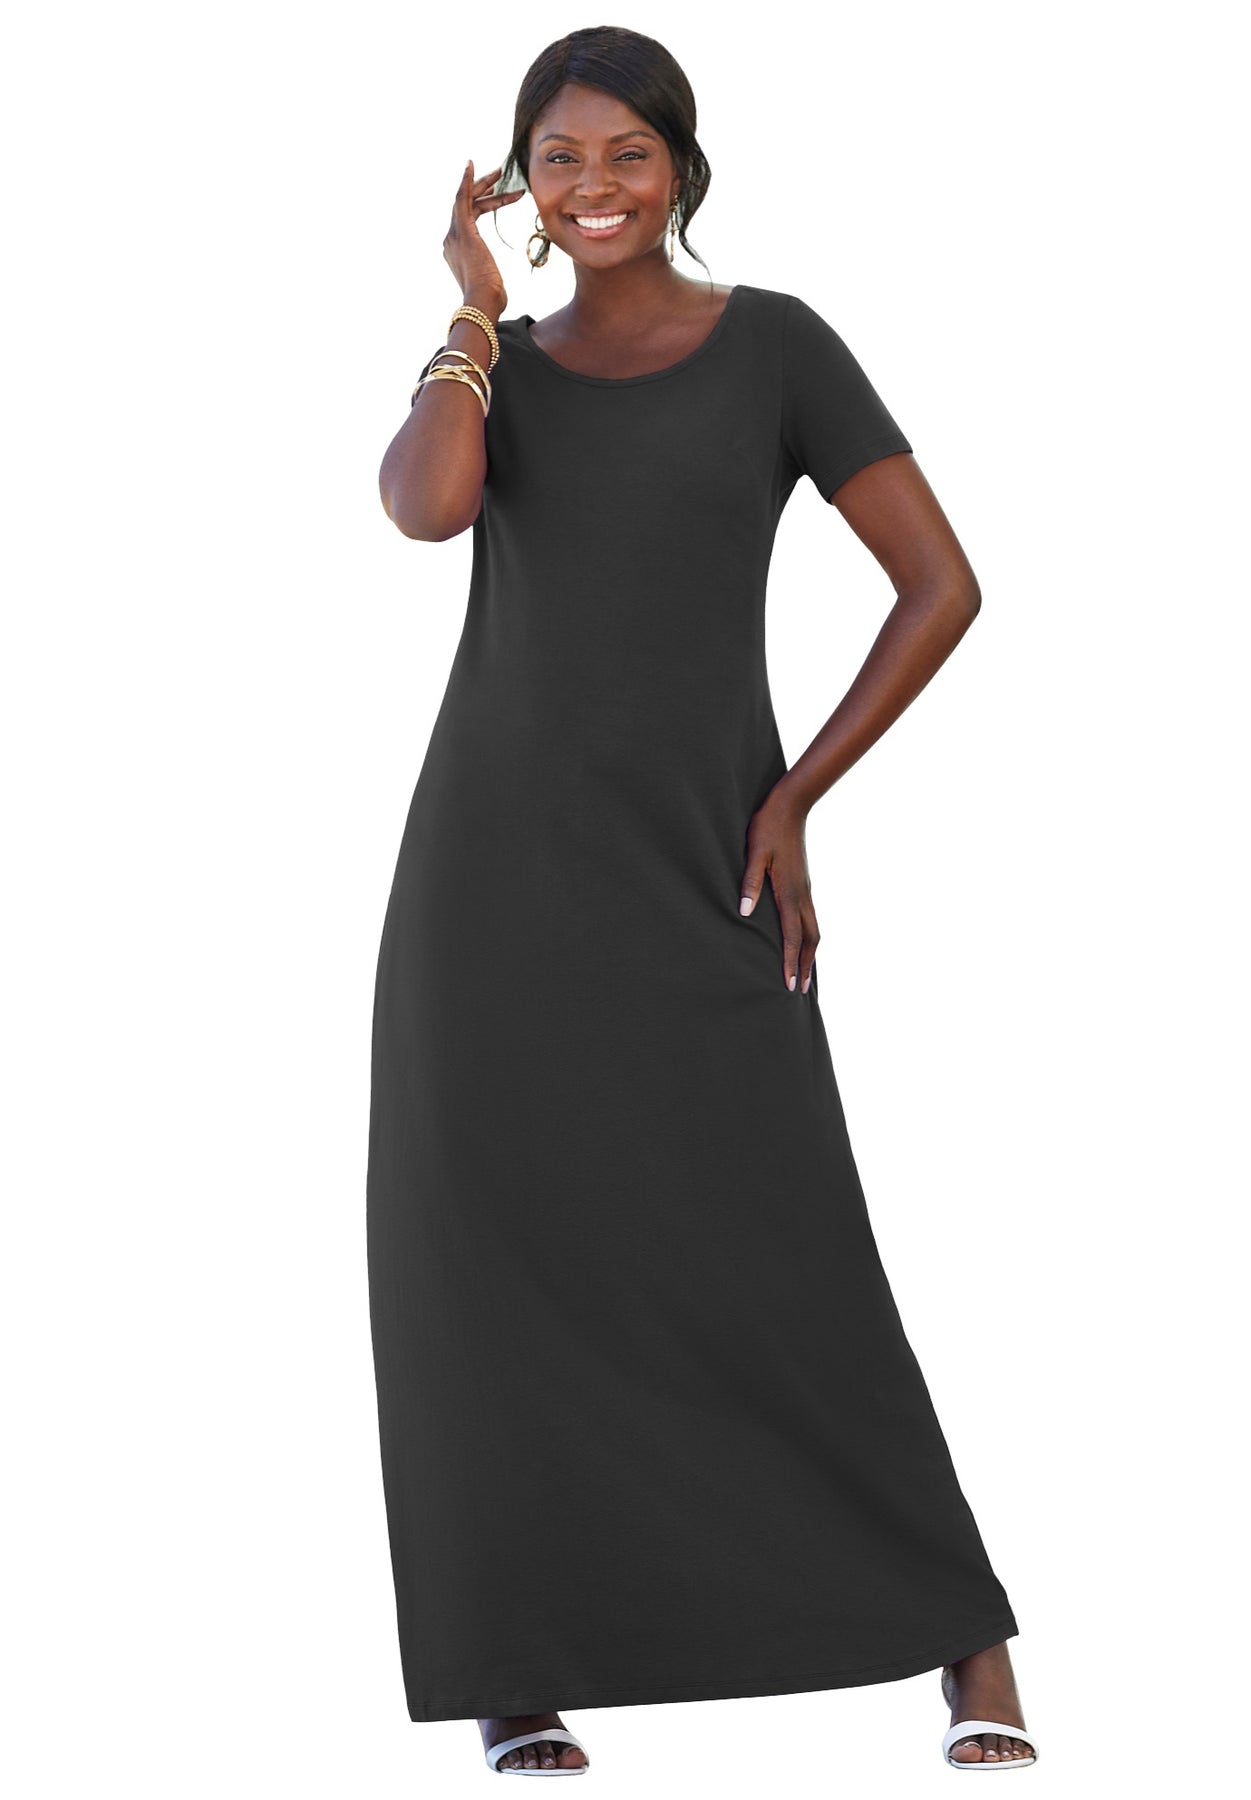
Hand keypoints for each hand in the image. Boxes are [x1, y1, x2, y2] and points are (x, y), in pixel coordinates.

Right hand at [443, 160, 524, 317]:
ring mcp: (454, 235)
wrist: (482, 303)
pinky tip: (472, 166)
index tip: (495, 192)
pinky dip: (467, 182)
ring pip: (467, 200)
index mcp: (456, 251)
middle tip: (498, 174)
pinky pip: (462, 199)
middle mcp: (451, 240)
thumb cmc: (490, 300)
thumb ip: (488, 277)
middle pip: (467, 206)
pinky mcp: (462, 231)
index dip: (484, 204)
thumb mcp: (489, 284)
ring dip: (484, 184)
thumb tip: (497, 289)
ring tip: (500, 171)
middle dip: (483, 188)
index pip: (470, 219)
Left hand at [739, 786, 819, 993]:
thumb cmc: (767, 828)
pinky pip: (810, 918)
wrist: (791, 805)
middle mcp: (801, 894)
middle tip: (799, 990)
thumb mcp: (753, 853)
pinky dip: (808, 937)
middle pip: (810, 939)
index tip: (788, 985)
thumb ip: (749, 883)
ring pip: (813, 929)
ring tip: (804, 973)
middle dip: (804, 965)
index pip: (791, 936)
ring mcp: (805, 889)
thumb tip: (745, 913)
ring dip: (809, 953)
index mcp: (789, 892)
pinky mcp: (803, 883)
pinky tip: (802, 940)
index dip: (790, 962)